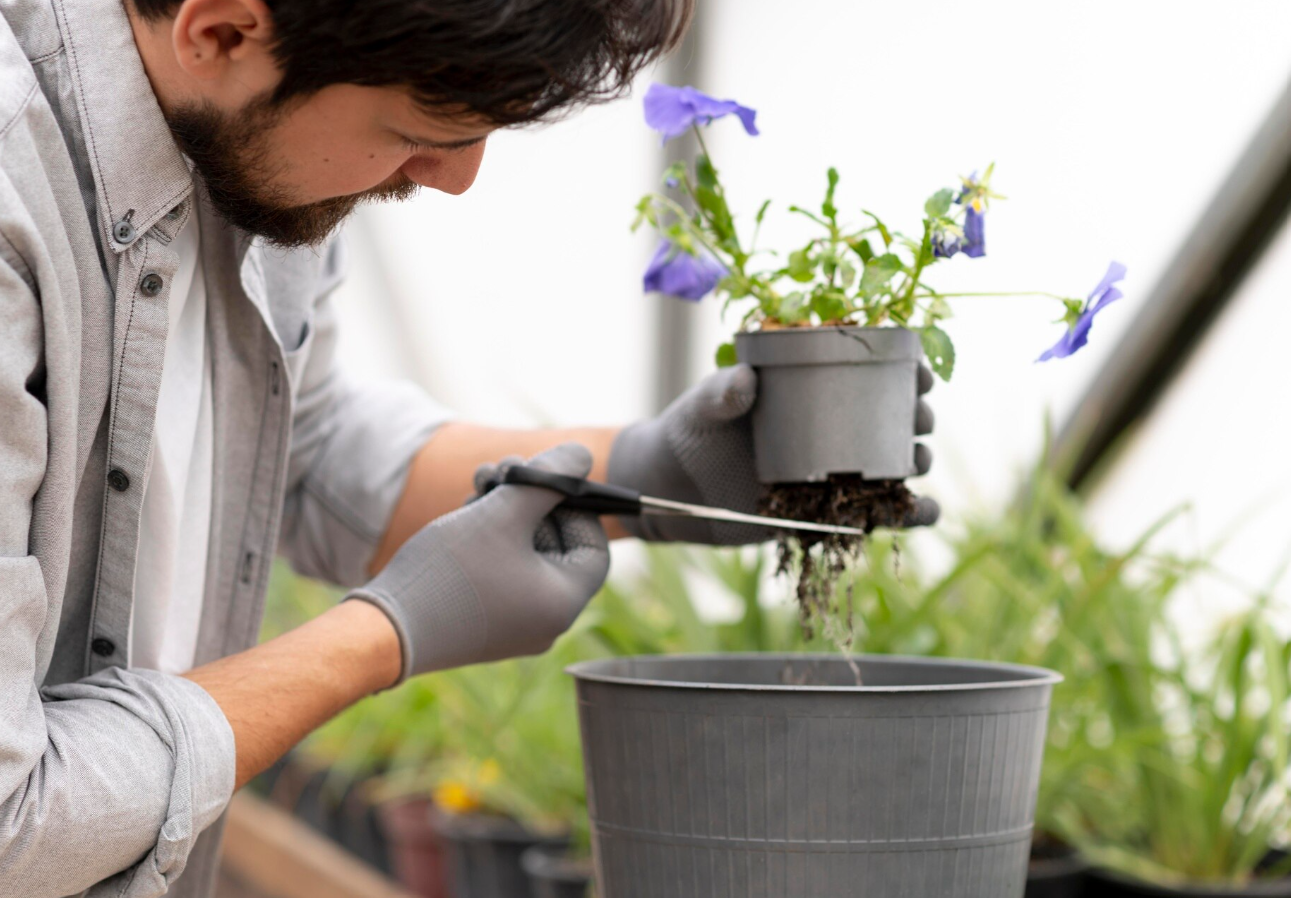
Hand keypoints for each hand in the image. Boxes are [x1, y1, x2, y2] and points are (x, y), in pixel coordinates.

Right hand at [347, 443, 609, 681]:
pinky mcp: (485, 624)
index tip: (542, 480)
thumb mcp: (503, 513)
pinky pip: (503, 574)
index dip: (574, 505)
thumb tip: (582, 455)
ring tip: (478, 483)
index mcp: (563, 604)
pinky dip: (490, 540)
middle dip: (531, 500)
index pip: (593, 547)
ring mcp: (515, 627)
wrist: (384, 630)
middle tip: (502, 467)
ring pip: (526, 554)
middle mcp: (546, 624)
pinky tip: (465, 513)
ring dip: (506, 511)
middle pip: (557, 546)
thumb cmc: (449, 572)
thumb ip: (549, 479)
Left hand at [607, 364, 937, 543]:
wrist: (679, 490)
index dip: (905, 368)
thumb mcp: (704, 407)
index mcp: (815, 389)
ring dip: (917, 461)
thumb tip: (744, 382)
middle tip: (916, 419)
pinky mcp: (833, 512)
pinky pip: (883, 515)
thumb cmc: (694, 431)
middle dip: (918, 416)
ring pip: (899, 464)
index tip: (918, 371)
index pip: (873, 371)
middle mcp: (837, 427)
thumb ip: (721, 392)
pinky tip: (925, 511)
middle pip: (898, 417)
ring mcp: (839, 471)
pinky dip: (912, 515)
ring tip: (913, 461)